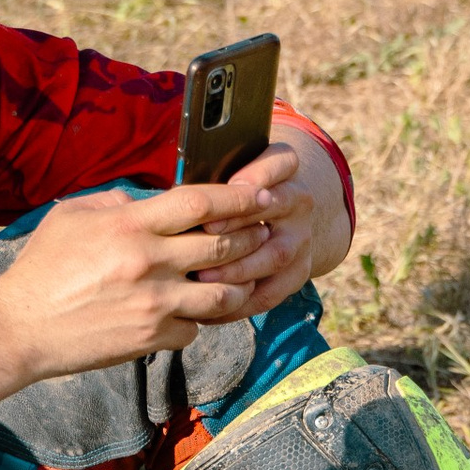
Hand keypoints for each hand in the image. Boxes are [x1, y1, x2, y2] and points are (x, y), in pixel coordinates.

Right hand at [0, 168, 307, 379]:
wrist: (21, 327)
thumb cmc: (43, 267)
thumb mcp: (72, 216)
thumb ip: (120, 203)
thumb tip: (154, 200)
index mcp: (131, 225)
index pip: (202, 203)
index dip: (240, 198)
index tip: (263, 195)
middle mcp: (150, 263)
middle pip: (224, 247)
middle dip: (253, 238)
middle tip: (265, 233)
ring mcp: (155, 304)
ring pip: (223, 294)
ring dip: (237, 284)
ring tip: (240, 276)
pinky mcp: (152, 337)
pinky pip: (195, 328)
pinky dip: (197, 319)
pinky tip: (189, 311)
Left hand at [180, 136, 344, 317]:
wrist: (282, 217)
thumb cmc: (238, 192)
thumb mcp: (230, 170)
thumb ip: (209, 173)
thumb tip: (168, 191)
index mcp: (284, 169)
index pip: (280, 162)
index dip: (256, 175)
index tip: (231, 183)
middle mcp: (298, 202)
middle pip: (277, 208)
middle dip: (239, 222)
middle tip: (204, 233)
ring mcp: (301, 239)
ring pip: (275, 255)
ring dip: (237, 268)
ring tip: (200, 277)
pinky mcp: (298, 272)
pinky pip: (271, 293)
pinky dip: (239, 303)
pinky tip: (207, 307)